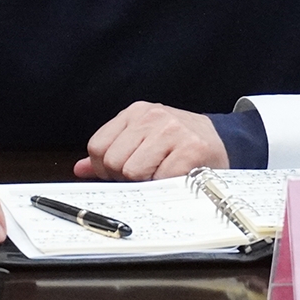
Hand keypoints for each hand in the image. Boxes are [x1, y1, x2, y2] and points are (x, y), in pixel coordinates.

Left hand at [73, 101, 228, 181]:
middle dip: (125, 178)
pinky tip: (176, 177)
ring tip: (161, 174)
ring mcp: (172, 130)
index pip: (98, 146)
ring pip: (133, 172)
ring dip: (146, 183)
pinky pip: (160, 180)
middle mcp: (152, 116)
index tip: (121, 173)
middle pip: (113, 161)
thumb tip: (80, 168)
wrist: (220, 141)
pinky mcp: (190, 149)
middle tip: (146, 175)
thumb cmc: (177, 143)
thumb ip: (111, 152)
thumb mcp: (142, 139)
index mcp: (136, 112)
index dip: (105, 168)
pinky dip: (165, 187)